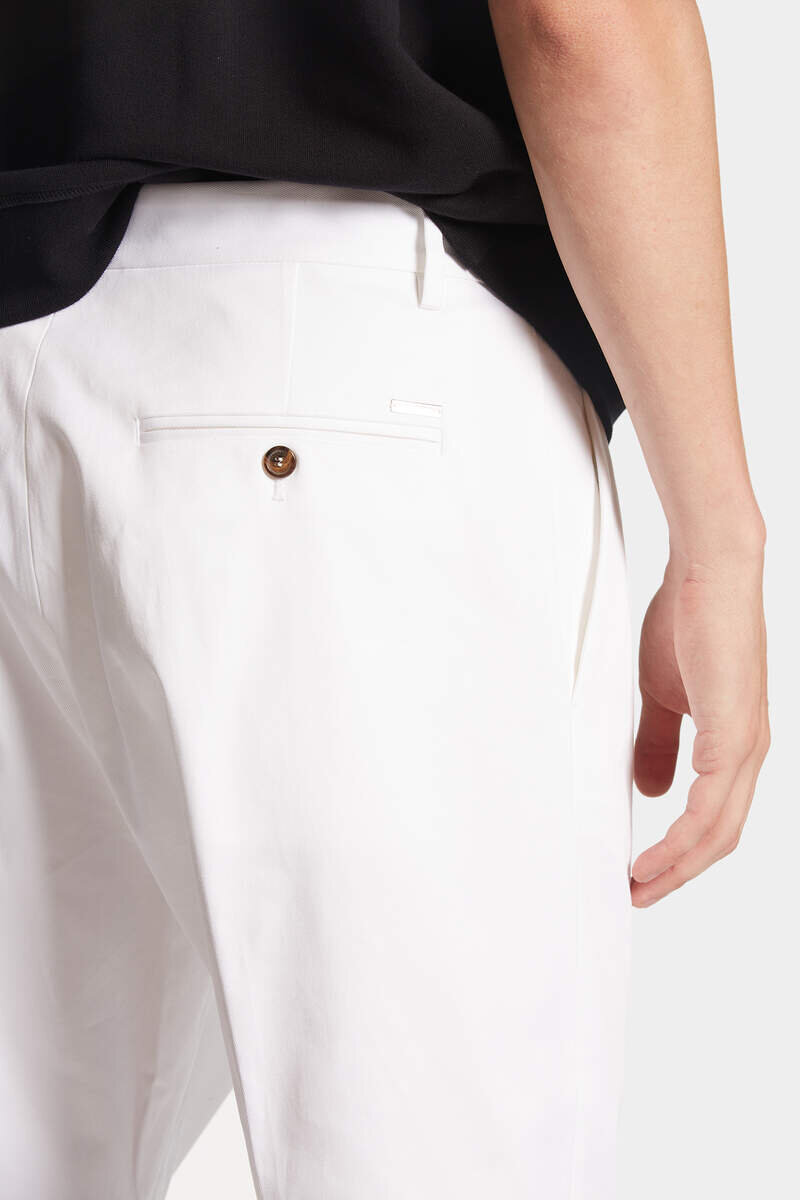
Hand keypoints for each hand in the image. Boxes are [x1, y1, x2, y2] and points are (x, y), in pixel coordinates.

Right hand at [630, 541, 768, 906]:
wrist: (708, 573)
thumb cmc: (687, 621)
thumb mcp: (662, 695)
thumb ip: (658, 743)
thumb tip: (651, 791)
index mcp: (734, 743)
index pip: (715, 818)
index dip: (680, 852)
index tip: (642, 873)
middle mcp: (749, 752)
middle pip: (722, 837)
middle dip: (678, 873)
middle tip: (637, 894)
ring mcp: (746, 746)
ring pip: (719, 831)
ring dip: (677, 865)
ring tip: (639, 884)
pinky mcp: (734, 736)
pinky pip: (710, 806)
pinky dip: (682, 838)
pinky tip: (656, 852)